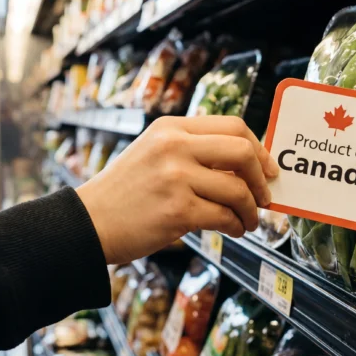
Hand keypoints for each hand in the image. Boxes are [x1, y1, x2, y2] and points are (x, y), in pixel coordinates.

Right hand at [76, 116, 277, 264]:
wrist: (88, 223)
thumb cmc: (123, 193)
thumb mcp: (153, 154)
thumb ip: (192, 151)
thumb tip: (244, 164)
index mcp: (170, 127)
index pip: (232, 125)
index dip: (258, 148)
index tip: (267, 168)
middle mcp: (174, 146)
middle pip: (242, 151)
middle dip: (262, 177)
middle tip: (264, 196)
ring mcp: (176, 178)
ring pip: (238, 189)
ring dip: (251, 210)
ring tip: (247, 221)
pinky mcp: (177, 210)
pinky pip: (224, 216)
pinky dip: (236, 225)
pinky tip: (233, 230)